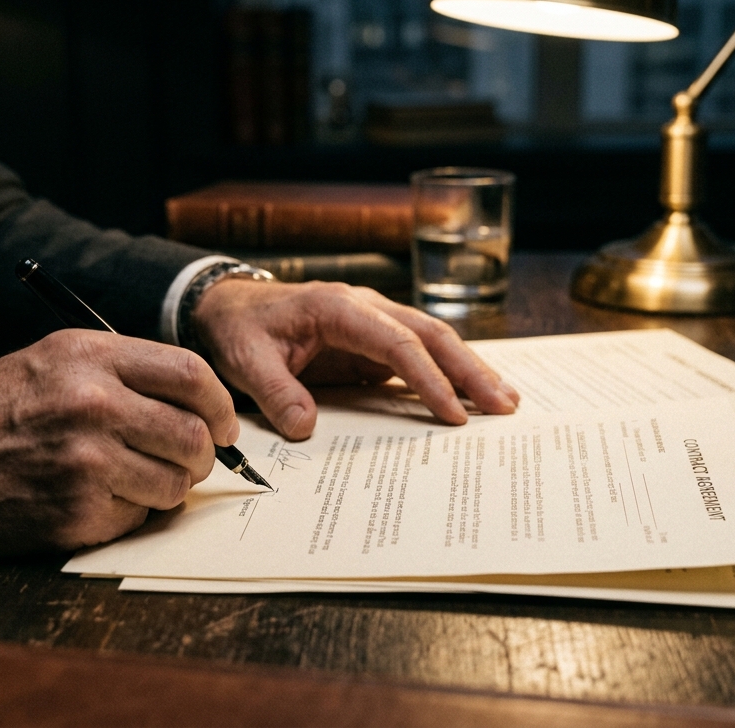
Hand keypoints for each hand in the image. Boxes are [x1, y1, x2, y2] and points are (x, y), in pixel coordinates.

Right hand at [0, 330, 237, 555]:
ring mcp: (84, 461)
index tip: (223, 424)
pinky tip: (89, 499)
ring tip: (129, 479)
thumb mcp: (49, 361)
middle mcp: (91, 403)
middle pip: (194, 434)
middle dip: (201, 455)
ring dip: (165, 488)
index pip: (191, 374)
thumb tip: (196, 402)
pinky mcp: (74, 513)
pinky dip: (125, 513)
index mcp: (89, 356)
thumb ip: (121, 371)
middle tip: (186, 461)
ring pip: (174, 483)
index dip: (220, 404)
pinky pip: (137, 517)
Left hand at [191, 280, 518, 439]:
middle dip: (470, 370)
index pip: (397, 343)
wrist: (228, 307)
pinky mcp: (374, 342)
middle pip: (431, 334)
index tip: (452, 412)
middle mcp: (366, 307)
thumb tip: (306, 427)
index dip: (428, 378)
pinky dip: (448, 375)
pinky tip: (470, 399)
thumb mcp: (245, 361)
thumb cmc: (240, 329)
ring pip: (434, 340)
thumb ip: (276, 392)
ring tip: (505, 401)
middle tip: (504, 405)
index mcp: (338, 307)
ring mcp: (374, 323)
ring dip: (469, 370)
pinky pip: (419, 357)